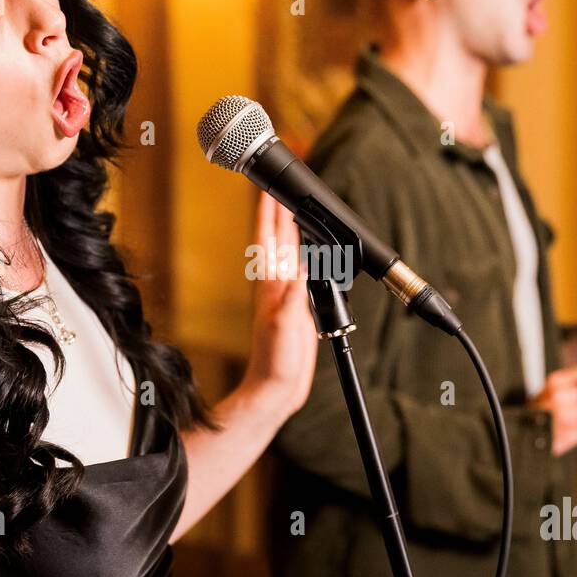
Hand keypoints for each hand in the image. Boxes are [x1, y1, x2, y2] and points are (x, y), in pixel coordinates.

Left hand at [240, 193, 318, 420]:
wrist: (275, 389)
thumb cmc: (274, 362)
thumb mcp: (284, 327)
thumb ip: (292, 297)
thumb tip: (300, 266)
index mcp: (271, 286)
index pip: (268, 239)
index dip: (268, 212)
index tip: (267, 187)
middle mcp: (277, 286)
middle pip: (279, 240)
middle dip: (279, 213)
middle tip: (280, 187)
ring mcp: (286, 297)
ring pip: (289, 254)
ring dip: (291, 231)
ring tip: (293, 210)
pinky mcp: (298, 309)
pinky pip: (303, 274)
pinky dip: (306, 257)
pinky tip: (309, 253)